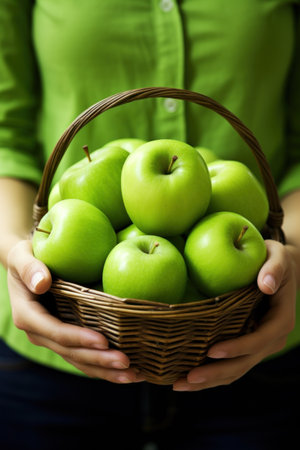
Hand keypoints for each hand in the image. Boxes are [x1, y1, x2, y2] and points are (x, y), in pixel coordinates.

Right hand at [7, 240, 143, 383]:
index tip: (104, 341)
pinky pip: (85, 356)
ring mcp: (53, 339)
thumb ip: (30, 268)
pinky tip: (129, 371)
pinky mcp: (66, 339)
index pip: (56, 332)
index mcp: (28, 315)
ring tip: (134, 375)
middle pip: (71, 352)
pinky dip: (105, 366)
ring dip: (106, 371)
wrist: (27, 266)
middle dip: (99, 360)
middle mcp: (40, 333)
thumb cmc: (26, 255)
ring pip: (80, 361)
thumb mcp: (22, 256)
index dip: (79, 338)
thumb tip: (43, 282)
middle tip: (126, 363)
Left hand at [173, 239, 296, 390]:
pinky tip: (187, 376)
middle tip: (187, 378)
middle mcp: (271, 339)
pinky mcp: (245, 346)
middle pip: (244, 363)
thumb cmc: (273, 258)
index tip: (211, 351)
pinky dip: (210, 374)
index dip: (237, 348)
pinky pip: (229, 364)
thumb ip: (274, 268)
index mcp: (280, 320)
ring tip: (180, 384)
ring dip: (209, 380)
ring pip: (235, 370)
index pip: (259, 339)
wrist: (277, 270)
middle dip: (215, 373)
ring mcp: (258, 346)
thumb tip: (266, 285)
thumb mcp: (278, 257)